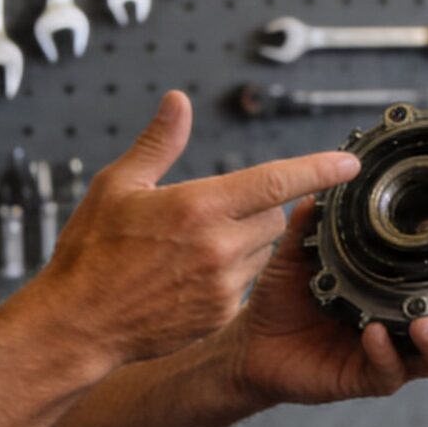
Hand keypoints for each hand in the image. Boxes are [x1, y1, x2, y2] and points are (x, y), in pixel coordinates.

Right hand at [16, 92, 357, 370]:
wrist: (78, 324)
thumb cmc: (91, 254)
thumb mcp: (117, 185)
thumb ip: (158, 142)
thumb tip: (178, 102)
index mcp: (199, 206)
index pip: (277, 181)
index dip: (319, 170)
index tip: (349, 163)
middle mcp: (219, 246)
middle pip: (273, 217)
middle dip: (257, 209)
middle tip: (213, 212)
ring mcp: (224, 284)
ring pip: (261, 251)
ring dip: (243, 243)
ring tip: (193, 249)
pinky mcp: (222, 313)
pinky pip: (246, 283)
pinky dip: (230, 275)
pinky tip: (189, 278)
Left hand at [213, 197, 427, 407]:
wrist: (252, 341)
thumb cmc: (290, 298)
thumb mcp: (306, 249)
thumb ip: (322, 216)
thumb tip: (334, 175)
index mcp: (414, 294)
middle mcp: (414, 326)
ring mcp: (394, 355)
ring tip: (426, 323)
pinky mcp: (366, 378)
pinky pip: (389, 374)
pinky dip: (386, 355)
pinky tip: (373, 336)